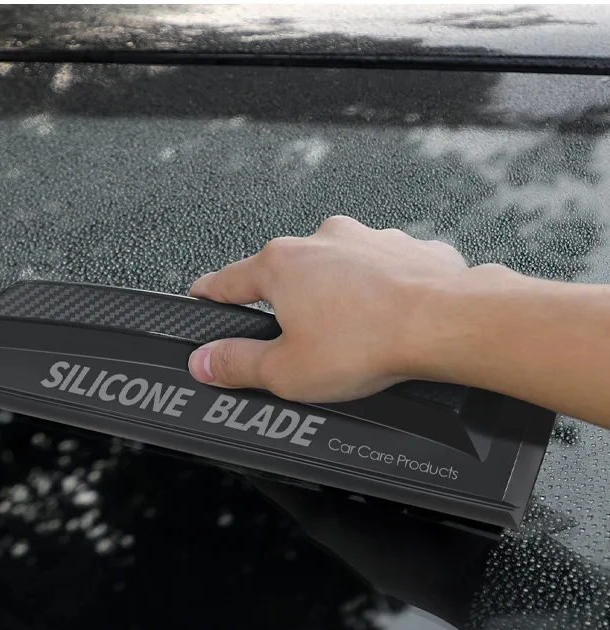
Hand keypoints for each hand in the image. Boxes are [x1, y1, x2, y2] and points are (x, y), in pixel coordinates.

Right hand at [187, 216, 468, 401]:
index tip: (200, 293)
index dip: (210, 292)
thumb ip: (238, 365)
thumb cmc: (369, 342)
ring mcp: (368, 240)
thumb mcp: (286, 371)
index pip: (230, 280)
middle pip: (287, 274)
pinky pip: (381, 271)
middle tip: (290, 339)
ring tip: (345, 336)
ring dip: (334, 296)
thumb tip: (205, 362)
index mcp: (283, 265)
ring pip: (337, 269)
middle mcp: (323, 241)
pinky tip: (383, 322)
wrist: (447, 324)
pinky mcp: (407, 250)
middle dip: (285, 303)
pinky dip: (377, 293)